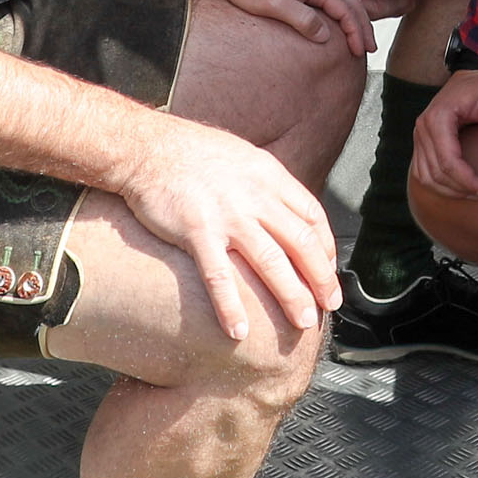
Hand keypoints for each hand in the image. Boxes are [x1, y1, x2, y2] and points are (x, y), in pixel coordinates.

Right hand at [115, 116, 341, 341]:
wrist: (147, 146)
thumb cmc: (191, 152)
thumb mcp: (242, 156)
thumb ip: (265, 183)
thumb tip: (285, 209)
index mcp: (269, 175)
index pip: (312, 215)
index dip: (326, 247)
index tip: (328, 270)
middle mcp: (255, 195)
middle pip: (301, 242)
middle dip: (320, 278)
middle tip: (329, 305)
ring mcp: (228, 214)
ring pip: (271, 262)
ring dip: (291, 296)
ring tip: (302, 323)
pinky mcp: (197, 231)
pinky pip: (219, 276)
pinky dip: (231, 306)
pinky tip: (239, 331)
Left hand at [198, 0, 375, 54]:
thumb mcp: (273, 4)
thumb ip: (301, 18)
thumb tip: (326, 36)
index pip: (346, 9)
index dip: (356, 31)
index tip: (360, 52)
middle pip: (350, 3)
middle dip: (363, 26)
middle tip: (369, 49)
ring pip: (341, 1)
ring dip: (354, 21)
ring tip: (359, 40)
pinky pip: (329, 1)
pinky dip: (340, 15)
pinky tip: (337, 27)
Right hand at [412, 67, 477, 200]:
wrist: (470, 76)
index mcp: (439, 118)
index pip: (448, 160)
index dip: (467, 180)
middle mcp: (423, 128)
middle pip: (436, 172)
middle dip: (461, 189)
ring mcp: (419, 136)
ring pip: (426, 176)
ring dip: (449, 191)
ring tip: (474, 193)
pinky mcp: (422, 142)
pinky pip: (423, 172)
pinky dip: (439, 185)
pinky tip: (460, 188)